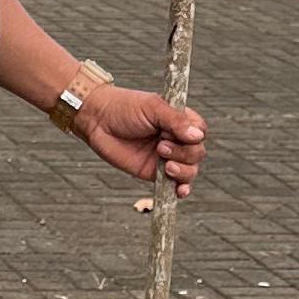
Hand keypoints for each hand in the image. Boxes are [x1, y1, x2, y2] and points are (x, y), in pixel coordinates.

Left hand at [77, 83, 205, 193]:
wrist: (98, 120)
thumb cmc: (125, 108)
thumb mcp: (152, 107)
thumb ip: (176, 121)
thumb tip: (197, 137)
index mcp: (179, 121)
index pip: (200, 132)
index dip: (194, 136)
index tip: (177, 133)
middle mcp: (176, 140)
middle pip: (197, 153)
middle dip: (184, 153)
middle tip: (160, 146)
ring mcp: (166, 158)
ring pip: (190, 171)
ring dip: (183, 171)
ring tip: (166, 165)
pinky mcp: (154, 173)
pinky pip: (174, 185)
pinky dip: (180, 189)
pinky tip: (180, 191)